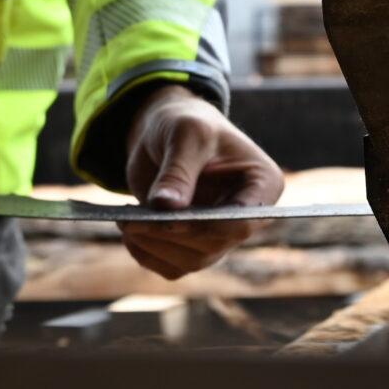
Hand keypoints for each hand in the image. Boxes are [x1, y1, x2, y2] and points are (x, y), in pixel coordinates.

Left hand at [121, 85, 283, 278]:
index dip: (206, 225)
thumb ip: (178, 169)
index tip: (167, 217)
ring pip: (192, 261)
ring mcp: (219, 234)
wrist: (167, 131)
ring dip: (155, 246)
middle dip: (171, 235)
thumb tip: (165, 205)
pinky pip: (172, 266)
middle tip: (131, 220)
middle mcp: (245, 217)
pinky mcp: (193, 244)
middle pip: (213, 245)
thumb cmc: (187, 123)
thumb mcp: (186, 134)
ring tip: (125, 221)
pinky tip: (129, 231)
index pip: (241, 220)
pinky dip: (147, 254)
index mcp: (262, 185)